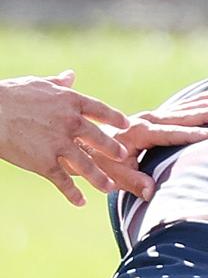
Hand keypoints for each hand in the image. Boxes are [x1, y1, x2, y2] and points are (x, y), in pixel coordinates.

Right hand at [0, 71, 130, 205]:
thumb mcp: (40, 84)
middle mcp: (71, 123)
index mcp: (72, 102)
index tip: (126, 123)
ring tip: (110, 187)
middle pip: (99, 139)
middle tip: (124, 156)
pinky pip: (63, 181)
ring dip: (100, 178)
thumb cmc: (11, 95)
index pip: (101, 110)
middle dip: (113, 149)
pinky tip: (81, 202)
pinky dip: (73, 193)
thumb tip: (71, 75)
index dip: (115, 118)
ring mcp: (59, 144)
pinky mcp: (44, 163)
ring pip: (87, 165)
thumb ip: (59, 83)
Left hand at [89, 88, 207, 200]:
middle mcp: (147, 120)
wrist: (82, 143)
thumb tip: (151, 192)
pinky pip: (180, 107)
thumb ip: (132, 182)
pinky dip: (198, 100)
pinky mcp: (155, 116)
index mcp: (139, 133)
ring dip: (207, 104)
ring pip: (184, 108)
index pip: (169, 134)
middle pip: (182, 116)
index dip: (190, 135)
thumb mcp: (113, 174)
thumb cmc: (99, 162)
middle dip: (206, 113)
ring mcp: (152, 116)